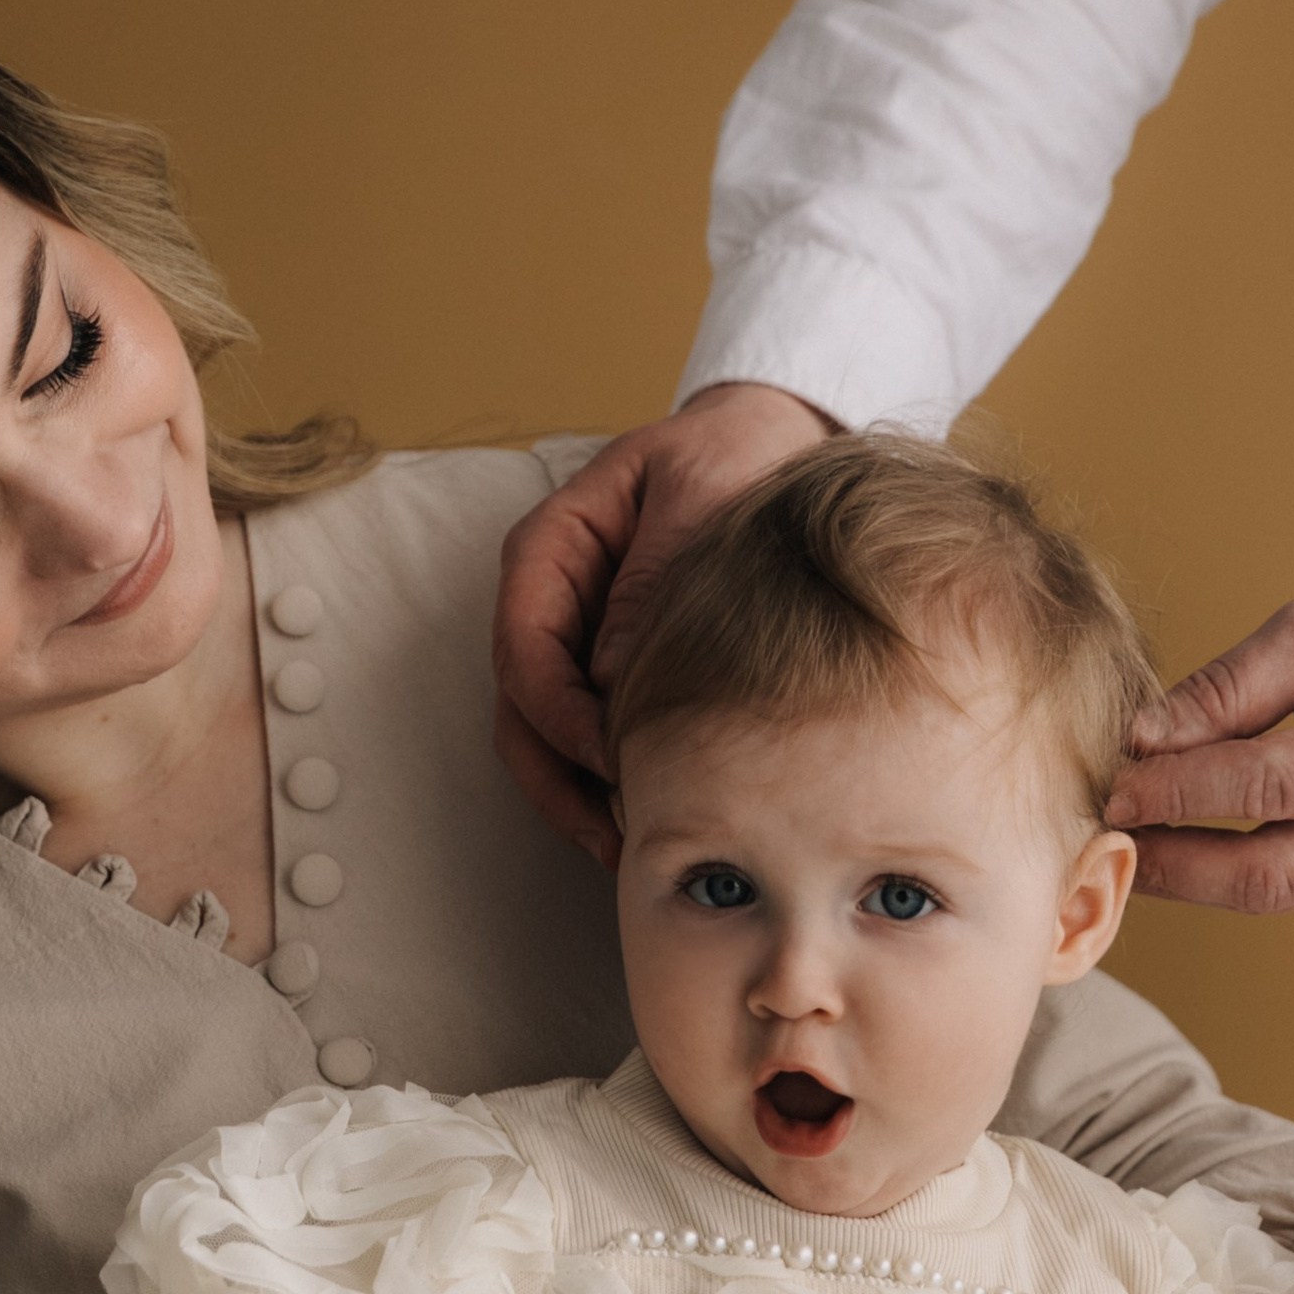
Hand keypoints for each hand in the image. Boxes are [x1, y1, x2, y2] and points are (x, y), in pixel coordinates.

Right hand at [492, 382, 835, 858]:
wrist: (773, 443)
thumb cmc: (732, 455)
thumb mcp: (697, 494)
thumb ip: (653, 579)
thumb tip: (611, 681)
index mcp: (549, 548)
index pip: (523, 647)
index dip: (558, 715)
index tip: (611, 760)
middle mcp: (549, 604)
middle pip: (521, 710)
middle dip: (560, 783)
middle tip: (617, 837)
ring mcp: (576, 644)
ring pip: (546, 739)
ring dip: (579, 800)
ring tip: (633, 849)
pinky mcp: (614, 674)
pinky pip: (592, 738)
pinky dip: (609, 785)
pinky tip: (652, 819)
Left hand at [1106, 543, 1293, 908]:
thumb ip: (1235, 685)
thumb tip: (1144, 740)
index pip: (1266, 791)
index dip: (1178, 790)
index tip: (1109, 781)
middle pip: (1267, 874)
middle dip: (1171, 862)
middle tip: (1096, 836)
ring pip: (1274, 892)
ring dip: (1189, 875)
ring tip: (1120, 842)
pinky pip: (1291, 880)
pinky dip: (1225, 867)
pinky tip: (1172, 840)